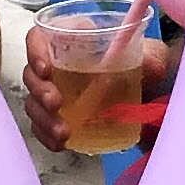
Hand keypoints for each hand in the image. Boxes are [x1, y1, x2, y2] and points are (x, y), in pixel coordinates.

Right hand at [20, 23, 174, 153]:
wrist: (145, 89)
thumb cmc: (138, 62)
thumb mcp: (149, 54)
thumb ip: (151, 56)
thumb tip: (151, 65)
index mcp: (69, 39)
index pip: (37, 39)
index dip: (35, 52)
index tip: (46, 69)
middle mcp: (55, 64)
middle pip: (32, 75)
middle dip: (40, 91)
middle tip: (56, 103)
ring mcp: (53, 92)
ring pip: (34, 104)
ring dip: (44, 119)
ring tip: (63, 133)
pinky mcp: (56, 116)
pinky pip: (42, 126)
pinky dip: (47, 136)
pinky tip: (60, 144)